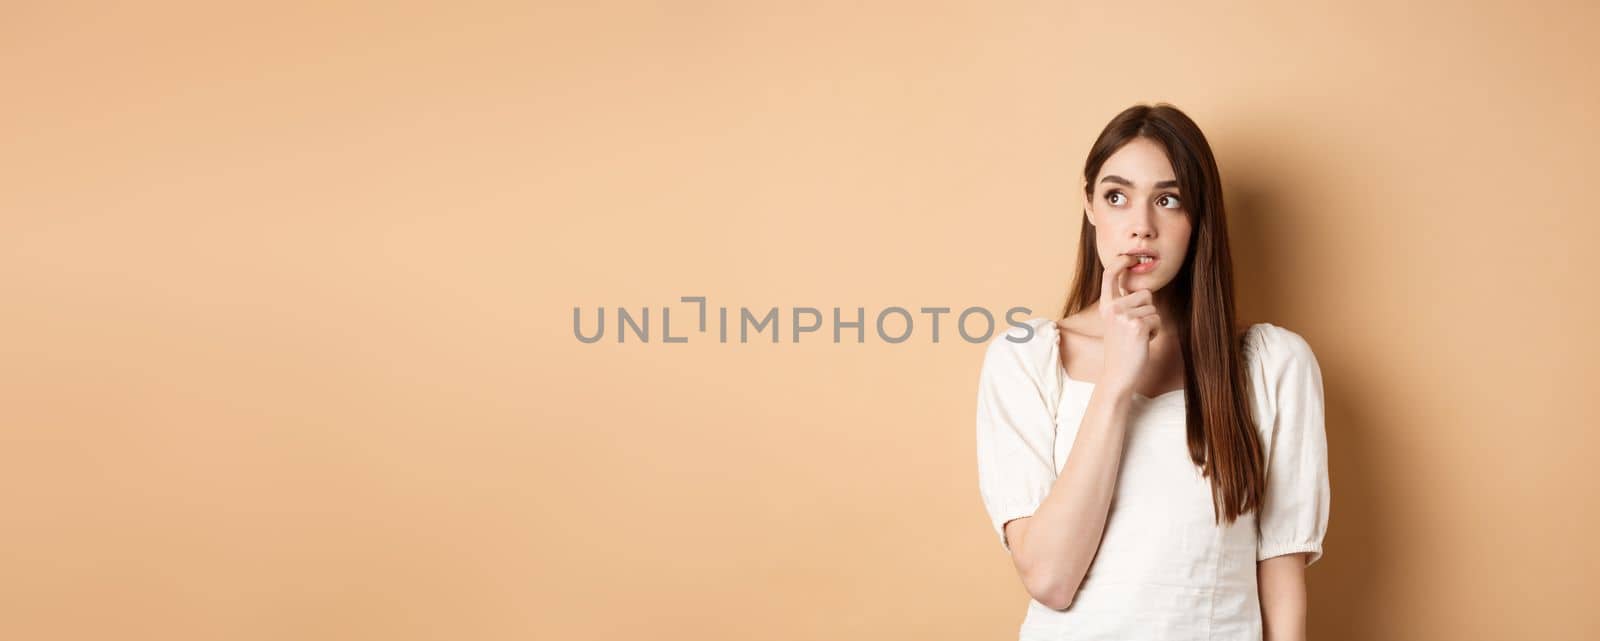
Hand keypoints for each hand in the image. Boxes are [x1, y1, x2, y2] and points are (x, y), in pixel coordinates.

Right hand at [1096, 253, 1160, 396]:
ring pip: (1153, 308)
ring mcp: (1124, 316)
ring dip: (1152, 322)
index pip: (1109, 275)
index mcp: (1106, 306)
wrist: (1118, 374)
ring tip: (1138, 336)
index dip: (1120, 262)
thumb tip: (1138, 287)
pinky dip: (1155, 331)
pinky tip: (1143, 342)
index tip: (1130, 257)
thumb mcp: (1117, 322)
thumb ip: (1123, 304)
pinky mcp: (1137, 326)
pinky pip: (1157, 319)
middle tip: (1135, 329)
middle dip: (1147, 309)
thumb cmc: (1122, 349)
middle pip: (1145, 293)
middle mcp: (1112, 308)